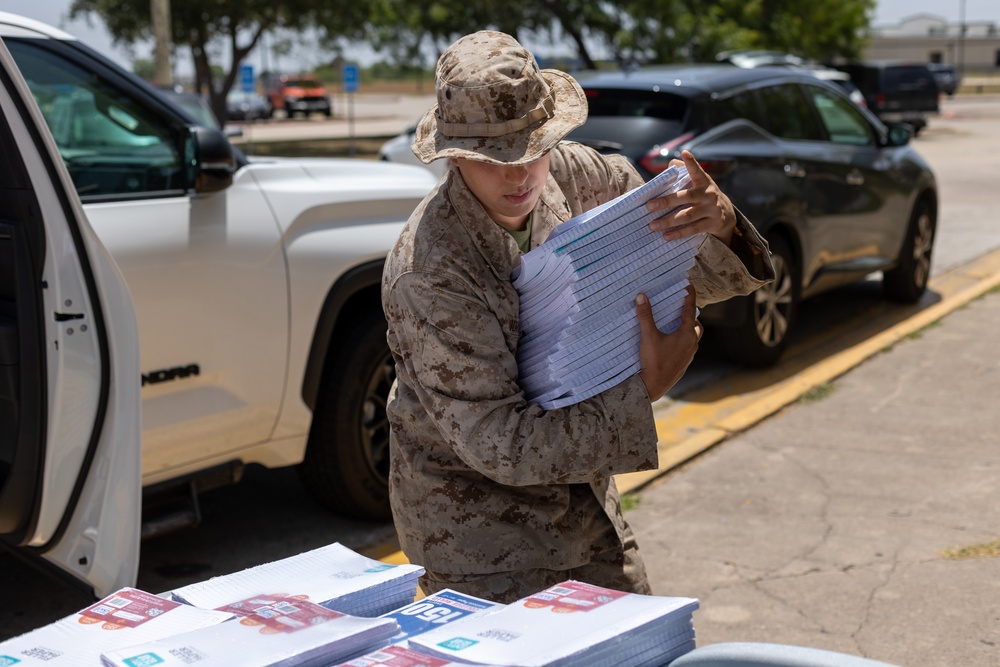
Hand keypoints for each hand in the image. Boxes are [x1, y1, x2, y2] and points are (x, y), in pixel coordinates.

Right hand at [636, 285, 701, 401]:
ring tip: (678, 325)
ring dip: (688, 330)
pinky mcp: (684, 364)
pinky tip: (673, 343)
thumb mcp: (648, 336)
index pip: (690, 310)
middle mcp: (691, 344)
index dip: (690, 296)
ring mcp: (689, 356)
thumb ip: (645, 315)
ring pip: (694, 339)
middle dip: (691, 316)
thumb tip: (641, 296)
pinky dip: (684, 342)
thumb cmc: (653, 361)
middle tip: (683, 309)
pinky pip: (688, 349)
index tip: (689, 284)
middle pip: (696, 326)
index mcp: (685, 334)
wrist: (654, 386)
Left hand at [645, 150, 735, 245]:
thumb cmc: (703, 195)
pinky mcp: (712, 223)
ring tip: (652, 225)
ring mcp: (712, 209)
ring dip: (668, 221)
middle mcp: (709, 194)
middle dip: (666, 201)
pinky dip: (678, 233)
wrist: (726, 214)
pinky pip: (693, 229)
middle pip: (686, 197)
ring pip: (687, 215)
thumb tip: (670, 164)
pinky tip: (666, 236)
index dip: (691, 163)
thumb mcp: (699, 183)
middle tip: (649, 206)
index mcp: (704, 182)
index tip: (685, 153)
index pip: (697, 171)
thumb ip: (684, 173)